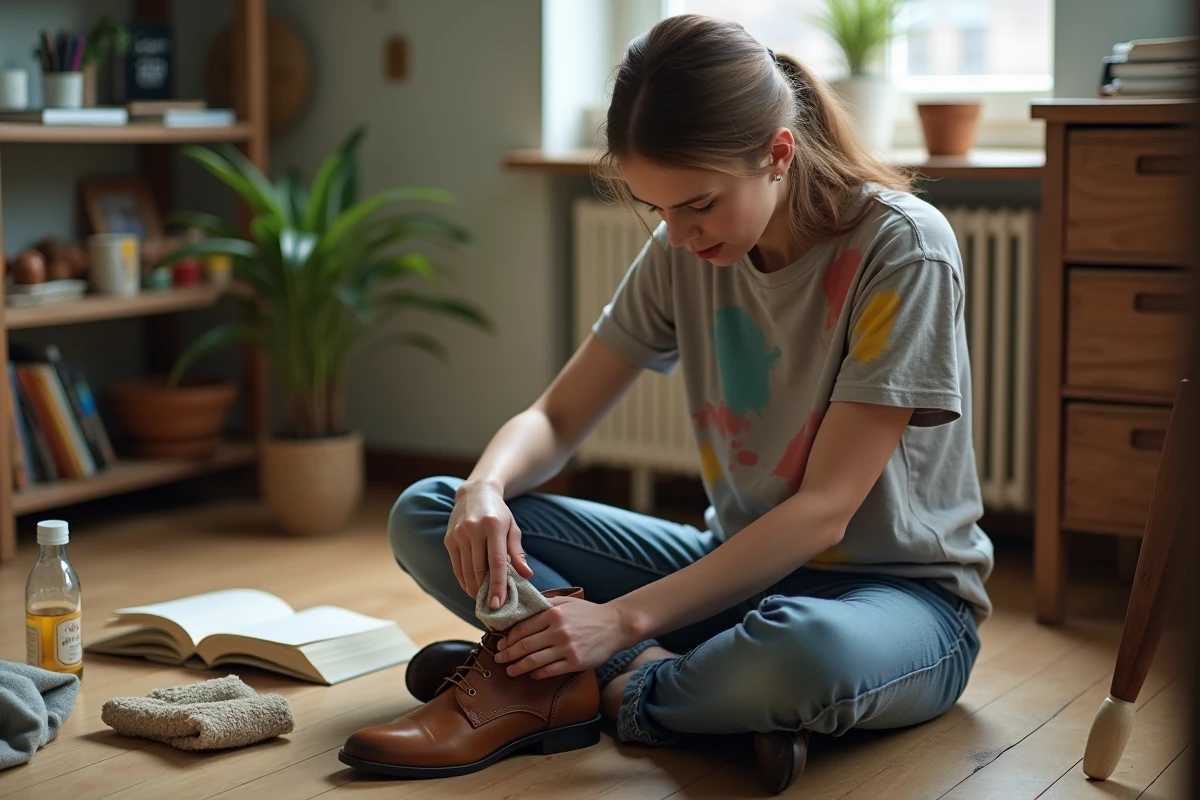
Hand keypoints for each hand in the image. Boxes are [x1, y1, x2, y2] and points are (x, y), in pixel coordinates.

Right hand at [445, 481, 533, 607]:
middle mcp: (474, 529)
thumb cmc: (499, 513)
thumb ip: (518, 553)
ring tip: (483, 600)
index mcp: (494, 526)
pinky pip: (456, 566)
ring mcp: (458, 534)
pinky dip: (464, 580)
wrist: (475, 492)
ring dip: (474, 588)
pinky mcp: (448, 539)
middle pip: (479, 569)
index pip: (496, 562)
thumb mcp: (512, 528)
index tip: (499, 603)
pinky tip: (471, 589)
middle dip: (485, 591)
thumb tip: (527, 575)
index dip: (497, 585)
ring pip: (466, 570)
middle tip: (492, 607)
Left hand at [494, 596, 628, 678]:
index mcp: (553, 613)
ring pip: (534, 661)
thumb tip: (522, 609)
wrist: (616, 625)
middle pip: (524, 646)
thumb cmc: (589, 612)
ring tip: (510, 670)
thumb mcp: (566, 601)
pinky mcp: (575, 662)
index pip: (522, 628)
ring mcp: (567, 648)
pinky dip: (537, 674)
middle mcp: (558, 630)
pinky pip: (550, 671)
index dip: (508, 638)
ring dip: (518, 667)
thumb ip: (545, 604)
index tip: (500, 644)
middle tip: (498, 659)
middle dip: (508, 654)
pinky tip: (532, 674)